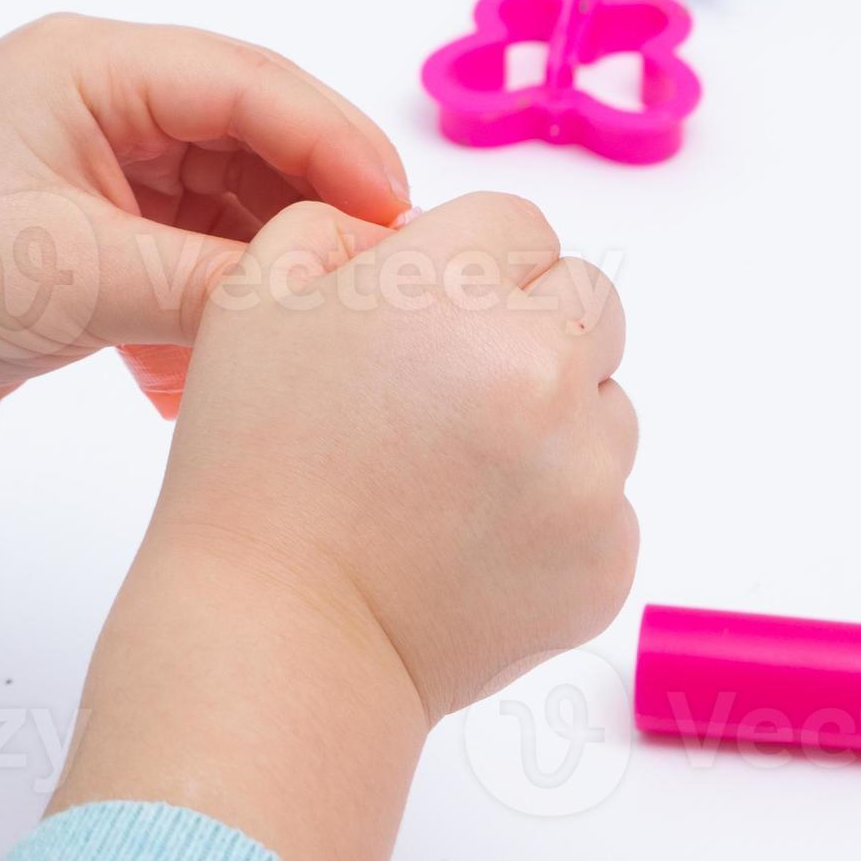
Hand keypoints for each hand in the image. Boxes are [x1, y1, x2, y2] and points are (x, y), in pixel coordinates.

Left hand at [0, 13, 411, 409]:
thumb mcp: (72, 276)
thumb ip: (202, 282)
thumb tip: (314, 302)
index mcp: (91, 64)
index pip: (247, 83)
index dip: (331, 143)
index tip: (391, 213)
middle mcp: (107, 91)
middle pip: (252, 135)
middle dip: (309, 212)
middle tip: (372, 279)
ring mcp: (108, 150)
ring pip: (229, 194)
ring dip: (257, 270)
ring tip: (292, 341)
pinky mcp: (103, 210)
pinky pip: (190, 242)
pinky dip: (209, 301)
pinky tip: (205, 371)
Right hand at [47, 193, 636, 859]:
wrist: (280, 635)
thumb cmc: (255, 469)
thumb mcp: (253, 299)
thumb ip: (335, 225)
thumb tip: (404, 229)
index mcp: (457, 290)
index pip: (519, 225)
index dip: (469, 266)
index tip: (426, 319)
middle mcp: (541, 368)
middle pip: (588, 297)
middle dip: (531, 326)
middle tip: (448, 391)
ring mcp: (586, 472)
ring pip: (607, 403)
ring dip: (552, 419)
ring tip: (450, 474)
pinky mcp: (606, 558)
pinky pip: (606, 502)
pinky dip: (554, 512)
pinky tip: (468, 537)